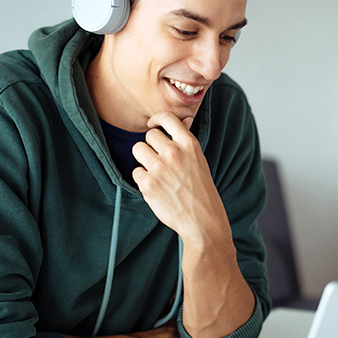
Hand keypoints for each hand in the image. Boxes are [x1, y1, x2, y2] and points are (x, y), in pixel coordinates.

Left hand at [131, 112, 230, 247]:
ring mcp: (159, 168)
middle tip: (160, 161)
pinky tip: (157, 188)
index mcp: (189, 144)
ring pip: (138, 149)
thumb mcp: (199, 160)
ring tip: (157, 173)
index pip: (167, 118)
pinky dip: (143, 180)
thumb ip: (186, 140)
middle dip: (151, 146)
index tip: (153, 125)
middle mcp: (173, 153)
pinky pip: (136, 172)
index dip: (156, 119)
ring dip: (144, 160)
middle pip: (149, 135)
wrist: (202, 219)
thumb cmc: (201, 190)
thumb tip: (184, 119)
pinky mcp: (147, 183)